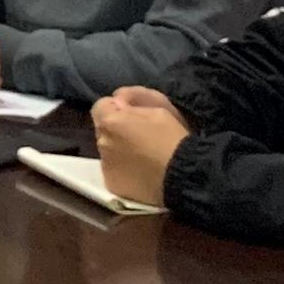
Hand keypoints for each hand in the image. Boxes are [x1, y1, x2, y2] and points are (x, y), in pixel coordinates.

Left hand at [91, 89, 189, 205]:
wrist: (182, 174)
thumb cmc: (172, 137)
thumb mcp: (159, 107)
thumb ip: (133, 99)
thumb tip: (117, 99)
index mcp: (111, 121)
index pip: (100, 106)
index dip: (116, 108)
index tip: (132, 115)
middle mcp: (102, 142)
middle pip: (103, 130)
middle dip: (116, 129)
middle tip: (139, 136)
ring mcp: (105, 165)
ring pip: (107, 150)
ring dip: (118, 149)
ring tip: (142, 156)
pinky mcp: (112, 184)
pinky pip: (113, 170)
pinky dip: (122, 168)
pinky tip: (140, 171)